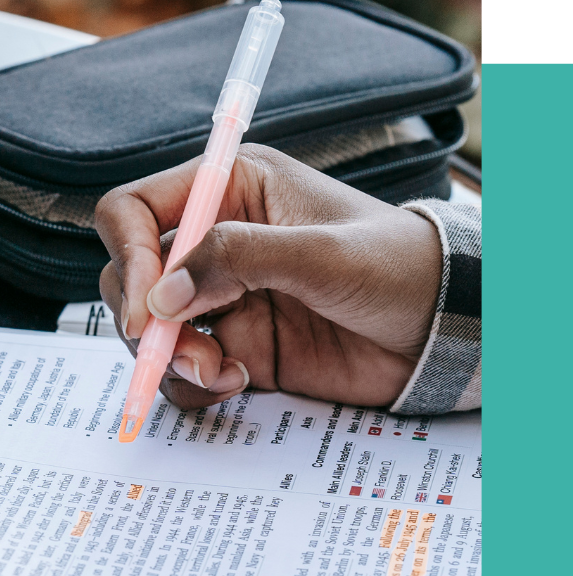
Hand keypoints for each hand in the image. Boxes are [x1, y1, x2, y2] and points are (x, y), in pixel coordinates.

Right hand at [95, 144, 442, 409]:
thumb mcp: (323, 254)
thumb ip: (239, 259)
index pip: (136, 210)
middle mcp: (215, 242)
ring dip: (170, 357)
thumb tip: (162, 295)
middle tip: (184, 351)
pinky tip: (237, 381)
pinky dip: (192, 385)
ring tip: (221, 371)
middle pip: (131, 275)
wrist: (445, 333)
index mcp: (231, 190)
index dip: (131, 255)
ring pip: (149, 329)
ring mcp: (220, 298)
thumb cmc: (399, 268)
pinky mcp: (233, 346)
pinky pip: (181, 371)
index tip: (147, 308)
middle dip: (146, 320)